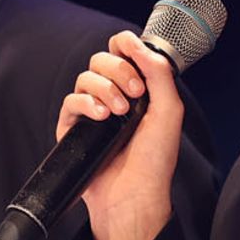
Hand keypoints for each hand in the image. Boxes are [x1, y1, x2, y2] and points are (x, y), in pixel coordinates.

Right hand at [55, 30, 182, 239]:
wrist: (134, 195)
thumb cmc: (155, 161)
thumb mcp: (169, 111)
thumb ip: (159, 74)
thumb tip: (140, 45)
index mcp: (137, 90)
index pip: (123, 52)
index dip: (125, 44)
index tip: (133, 50)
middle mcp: (114, 97)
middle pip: (102, 59)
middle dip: (119, 69)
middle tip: (135, 92)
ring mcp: (92, 112)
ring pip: (85, 77)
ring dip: (104, 88)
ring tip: (119, 112)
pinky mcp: (73, 129)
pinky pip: (70, 101)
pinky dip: (86, 103)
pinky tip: (101, 116)